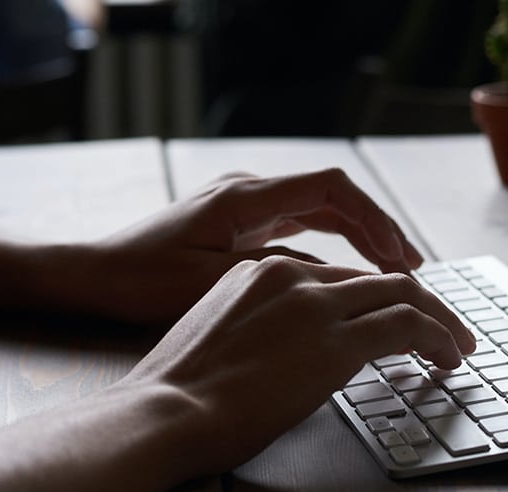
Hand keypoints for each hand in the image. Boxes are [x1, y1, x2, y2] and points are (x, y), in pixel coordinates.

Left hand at [91, 169, 423, 322]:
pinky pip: (301, 230)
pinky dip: (332, 249)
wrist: (95, 276)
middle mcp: (250, 193)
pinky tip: (349, 275)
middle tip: (412, 267)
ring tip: (394, 270)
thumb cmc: (143, 280)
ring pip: (320, 214)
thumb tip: (345, 284)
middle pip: (334, 199)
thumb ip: (281, 277)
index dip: (375, 219)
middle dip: (377, 230)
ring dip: (359, 239)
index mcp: (246, 198)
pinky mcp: (241, 227)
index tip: (401, 256)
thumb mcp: (216, 283)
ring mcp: (246, 208)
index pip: (332, 190)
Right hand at [125, 256, 474, 474]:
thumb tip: (294, 351)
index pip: (338, 279)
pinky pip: (407, 325)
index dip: (374, 300)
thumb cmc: (180, 392)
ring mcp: (314, 302)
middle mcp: (291, 275)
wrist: (164, 411)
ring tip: (457, 345)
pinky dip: (438, 336)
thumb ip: (262, 329)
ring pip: (402, 295)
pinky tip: (448, 356)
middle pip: (377, 280)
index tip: (394, 322)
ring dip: (438, 319)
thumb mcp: (221, 340)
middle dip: (420, 304)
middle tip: (445, 330)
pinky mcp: (336, 337)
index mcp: (259, 272)